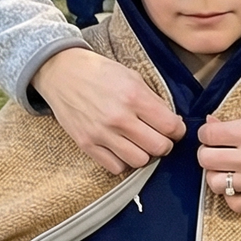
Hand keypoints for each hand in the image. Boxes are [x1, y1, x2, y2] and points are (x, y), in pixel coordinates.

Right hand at [34, 46, 184, 175]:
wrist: (62, 73)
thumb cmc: (99, 73)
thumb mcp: (132, 77)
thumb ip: (153, 100)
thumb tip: (172, 122)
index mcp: (134, 96)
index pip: (171, 127)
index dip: (178, 130)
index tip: (175, 129)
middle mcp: (119, 118)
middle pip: (159, 147)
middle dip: (165, 144)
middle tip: (159, 137)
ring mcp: (101, 134)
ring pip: (139, 161)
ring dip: (144, 154)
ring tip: (140, 143)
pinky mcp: (87, 145)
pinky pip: (116, 167)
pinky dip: (123, 162)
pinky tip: (122, 148)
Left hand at [196, 108, 240, 210]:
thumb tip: (212, 123)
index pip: (209, 134)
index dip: (206, 132)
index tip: (212, 134)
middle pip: (206, 159)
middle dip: (206, 152)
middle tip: (215, 151)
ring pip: (215, 183)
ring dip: (215, 175)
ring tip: (226, 170)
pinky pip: (234, 204)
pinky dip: (230, 197)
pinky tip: (237, 187)